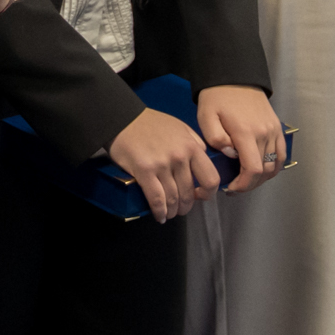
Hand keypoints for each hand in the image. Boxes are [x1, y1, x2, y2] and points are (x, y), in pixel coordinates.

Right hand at [105, 107, 223, 221]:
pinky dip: (159, 212)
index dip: (208, 193)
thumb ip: (194, 143)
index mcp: (192, 147)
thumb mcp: (180, 128)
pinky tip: (159, 216)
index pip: (210, 178)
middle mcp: (180, 157)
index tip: (200, 196)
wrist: (123, 118)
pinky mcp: (144, 172)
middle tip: (180, 208)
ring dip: (172, 211)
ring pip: (173, 199)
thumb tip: (203, 159)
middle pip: (189, 193)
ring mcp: (162, 165)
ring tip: (169, 214)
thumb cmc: (151, 123)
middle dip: (186, 206)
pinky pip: (157, 199)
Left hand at [194, 84, 284, 191]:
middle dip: (250, 184)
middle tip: (235, 186)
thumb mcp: (206, 117)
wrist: (234, 77)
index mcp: (245, 132)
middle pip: (264, 171)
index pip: (252, 169)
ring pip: (274, 165)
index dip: (244, 185)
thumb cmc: (217, 98)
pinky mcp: (277, 128)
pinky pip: (281, 154)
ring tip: (246, 179)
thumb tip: (231, 155)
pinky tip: (262, 170)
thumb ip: (216, 139)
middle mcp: (264, 133)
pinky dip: (274, 166)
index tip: (231, 188)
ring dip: (262, 177)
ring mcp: (273, 130)